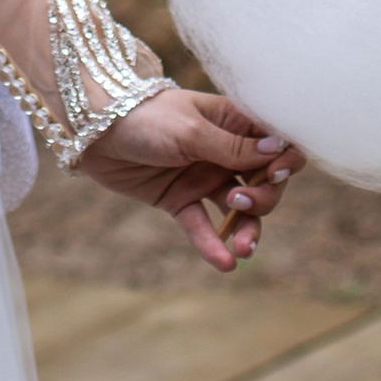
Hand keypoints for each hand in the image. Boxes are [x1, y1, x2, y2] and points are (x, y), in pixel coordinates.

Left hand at [80, 87, 302, 271]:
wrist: (95, 131)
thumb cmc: (146, 116)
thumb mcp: (191, 130)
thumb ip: (233, 147)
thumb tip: (280, 150)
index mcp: (234, 122)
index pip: (276, 143)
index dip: (285, 160)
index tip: (277, 173)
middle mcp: (225, 152)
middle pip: (264, 182)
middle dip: (264, 198)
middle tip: (242, 202)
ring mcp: (204, 178)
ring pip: (240, 210)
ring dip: (247, 229)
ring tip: (243, 249)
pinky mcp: (181, 201)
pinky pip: (204, 226)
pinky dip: (213, 244)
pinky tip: (224, 264)